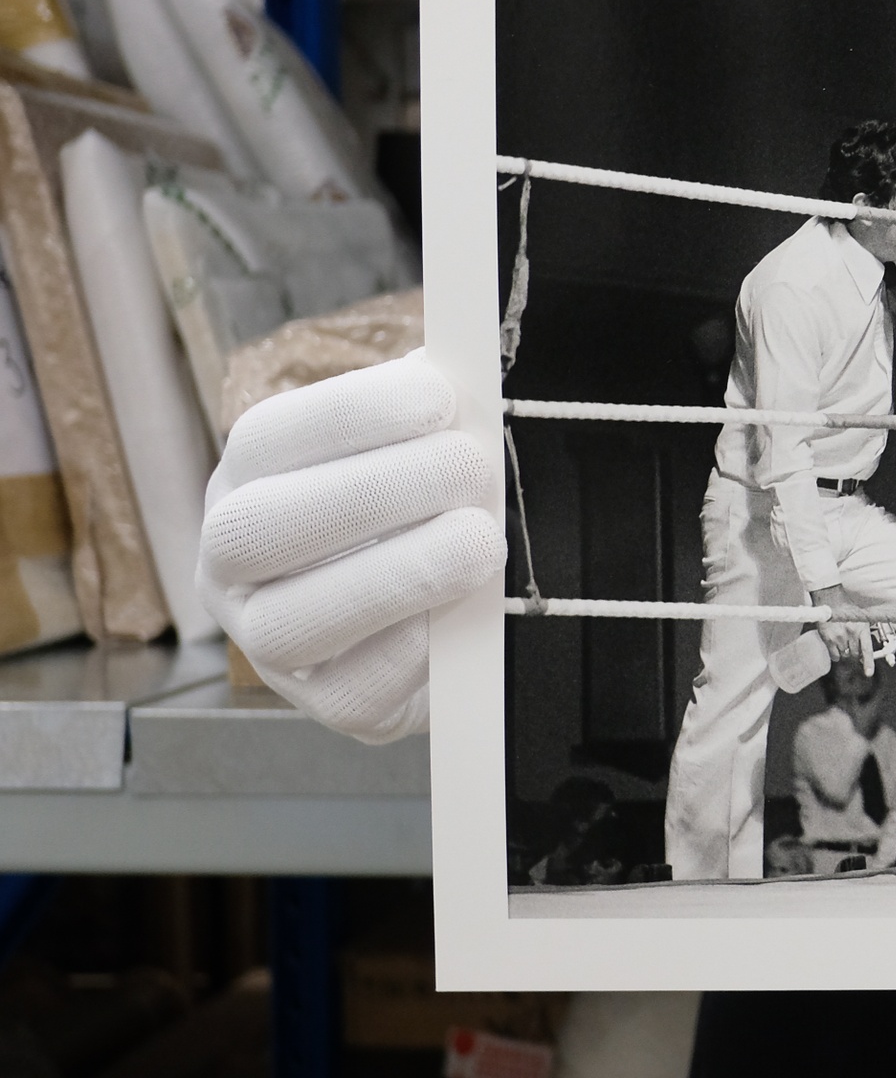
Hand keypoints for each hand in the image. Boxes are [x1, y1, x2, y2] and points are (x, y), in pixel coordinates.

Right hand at [194, 351, 505, 743]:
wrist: (449, 622)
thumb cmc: (428, 512)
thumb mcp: (422, 454)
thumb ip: (433, 422)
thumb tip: (462, 373)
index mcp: (250, 480)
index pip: (269, 437)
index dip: (351, 414)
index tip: (439, 397)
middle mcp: (232, 563)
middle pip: (261, 527)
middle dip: (372, 492)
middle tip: (468, 468)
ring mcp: (268, 642)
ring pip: (293, 620)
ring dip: (396, 574)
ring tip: (480, 541)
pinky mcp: (329, 704)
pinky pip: (356, 687)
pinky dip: (414, 648)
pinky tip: (464, 613)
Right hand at [814, 585, 892, 670]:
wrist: (831, 599)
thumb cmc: (846, 608)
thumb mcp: (861, 619)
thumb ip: (863, 634)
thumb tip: (865, 652)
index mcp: (862, 628)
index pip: (866, 649)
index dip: (868, 663)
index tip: (868, 673)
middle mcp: (851, 633)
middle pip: (855, 654)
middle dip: (854, 653)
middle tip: (851, 646)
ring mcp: (839, 637)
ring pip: (844, 655)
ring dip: (844, 652)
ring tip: (842, 641)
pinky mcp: (828, 639)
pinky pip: (834, 655)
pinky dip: (836, 654)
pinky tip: (835, 645)